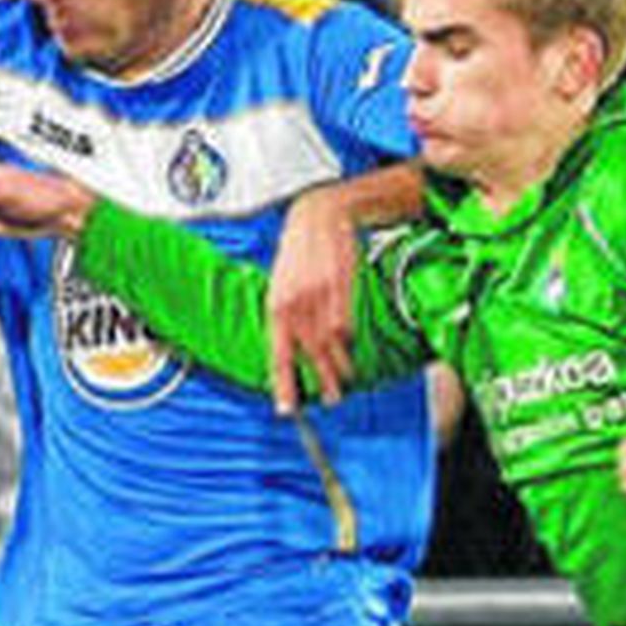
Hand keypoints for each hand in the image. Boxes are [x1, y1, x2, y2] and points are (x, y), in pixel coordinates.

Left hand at [267, 194, 360, 411]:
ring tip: (345, 381)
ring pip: (329, 343)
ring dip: (338, 367)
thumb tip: (291, 348)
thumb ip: (286, 316)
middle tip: (332, 399)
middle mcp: (294, 304)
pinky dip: (348, 341)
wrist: (319, 215)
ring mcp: (317, 296)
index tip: (287, 409)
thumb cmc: (300, 251)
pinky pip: (345, 324)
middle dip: (321, 381)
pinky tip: (350, 349)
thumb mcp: (282, 283)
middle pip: (308, 354)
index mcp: (275, 306)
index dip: (282, 384)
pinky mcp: (339, 286)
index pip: (278, 354)